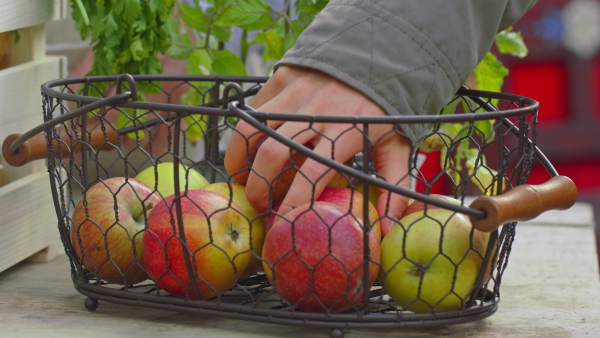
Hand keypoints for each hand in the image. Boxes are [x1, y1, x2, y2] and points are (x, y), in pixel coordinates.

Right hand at [224, 66, 412, 232]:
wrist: (376, 52)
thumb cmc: (385, 107)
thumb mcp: (397, 145)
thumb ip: (395, 188)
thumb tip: (387, 232)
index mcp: (346, 132)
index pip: (311, 174)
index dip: (292, 203)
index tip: (282, 224)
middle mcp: (316, 111)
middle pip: (272, 155)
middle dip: (257, 187)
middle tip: (258, 204)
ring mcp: (295, 91)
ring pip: (251, 130)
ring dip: (239, 160)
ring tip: (241, 178)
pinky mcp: (282, 76)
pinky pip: (253, 109)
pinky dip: (244, 134)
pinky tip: (248, 149)